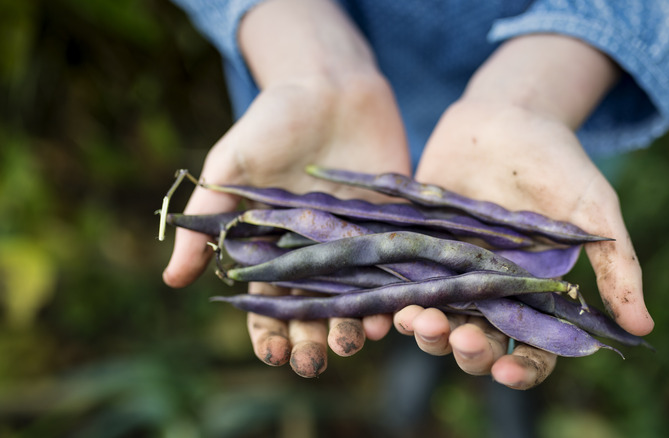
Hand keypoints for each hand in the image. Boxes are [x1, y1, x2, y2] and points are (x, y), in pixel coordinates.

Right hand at [163, 0, 409, 376]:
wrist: (330, 85)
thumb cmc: (272, 122)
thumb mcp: (230, 166)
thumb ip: (207, 221)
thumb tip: (171, 279)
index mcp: (273, 248)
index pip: (268, 305)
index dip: (267, 333)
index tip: (271, 353)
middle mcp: (316, 255)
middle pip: (313, 313)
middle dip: (311, 343)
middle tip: (312, 363)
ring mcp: (356, 243)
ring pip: (356, 300)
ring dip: (354, 327)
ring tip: (352, 343)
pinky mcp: (392, 225)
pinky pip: (396, 268)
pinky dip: (396, 292)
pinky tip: (396, 312)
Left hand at [394, 34, 652, 388]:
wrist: (507, 114)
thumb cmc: (559, 162)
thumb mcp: (594, 208)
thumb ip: (616, 264)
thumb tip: (643, 326)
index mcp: (536, 294)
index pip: (531, 349)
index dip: (521, 368)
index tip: (508, 370)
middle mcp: (491, 291)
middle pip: (478, 342)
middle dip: (468, 350)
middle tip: (461, 339)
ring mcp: (452, 271)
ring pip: (437, 319)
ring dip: (427, 331)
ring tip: (418, 320)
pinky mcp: (418, 247)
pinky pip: (401, 282)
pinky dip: (391, 299)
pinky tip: (385, 305)